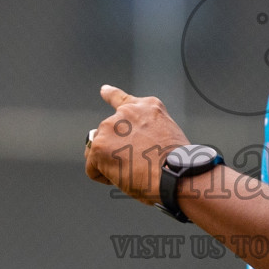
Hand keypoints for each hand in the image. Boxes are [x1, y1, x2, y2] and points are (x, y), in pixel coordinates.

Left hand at [84, 84, 188, 203]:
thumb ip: (146, 131)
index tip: (104, 90)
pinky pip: (92, 169)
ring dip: (109, 163)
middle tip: (137, 164)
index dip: (110, 94)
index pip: (121, 98)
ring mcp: (110, 127)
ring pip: (97, 151)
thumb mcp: (167, 134)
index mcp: (147, 107)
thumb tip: (133, 147)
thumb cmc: (175, 163)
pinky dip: (104, 178)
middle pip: (107, 134)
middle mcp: (126, 112)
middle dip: (116, 150)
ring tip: (132, 171)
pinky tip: (123, 178)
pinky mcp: (99, 146)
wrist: (175, 174)